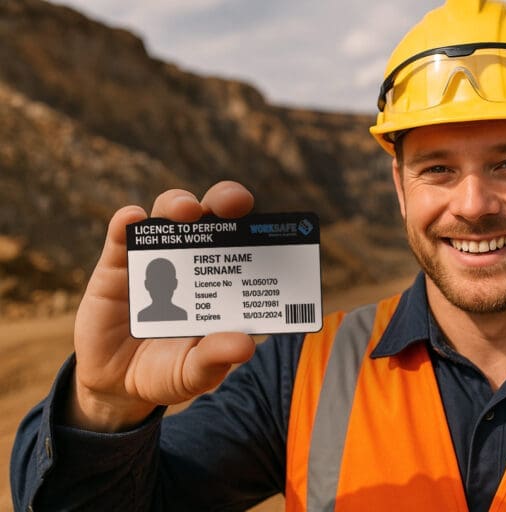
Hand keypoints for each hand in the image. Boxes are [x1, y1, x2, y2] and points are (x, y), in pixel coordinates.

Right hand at [68, 181, 256, 431]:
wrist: (116, 384)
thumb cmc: (168, 371)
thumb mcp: (193, 373)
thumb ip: (215, 359)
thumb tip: (246, 346)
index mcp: (221, 279)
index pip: (244, 242)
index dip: (257, 227)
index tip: (271, 225)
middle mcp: (191, 259)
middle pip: (210, 215)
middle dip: (223, 199)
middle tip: (233, 202)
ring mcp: (153, 258)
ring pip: (167, 215)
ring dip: (178, 204)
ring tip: (185, 211)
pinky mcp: (115, 265)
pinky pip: (121, 236)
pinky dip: (128, 223)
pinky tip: (133, 219)